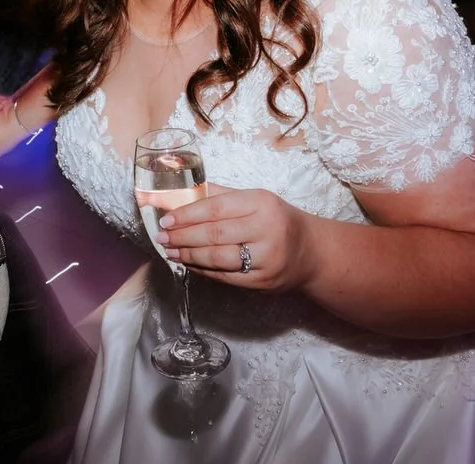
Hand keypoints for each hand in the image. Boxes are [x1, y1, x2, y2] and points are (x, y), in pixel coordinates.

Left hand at [157, 184, 313, 291]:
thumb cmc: (277, 220)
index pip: (215, 208)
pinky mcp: (262, 281)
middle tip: (162, 237)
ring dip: (188, 255)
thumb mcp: (256, 199)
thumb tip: (181, 193)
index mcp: (261, 203)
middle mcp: (266, 230)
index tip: (166, 219)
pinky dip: (202, 270)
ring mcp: (266, 258)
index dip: (187, 214)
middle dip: (183, 236)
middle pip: (214, 234)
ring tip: (170, 251)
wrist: (311, 253)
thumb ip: (220, 195)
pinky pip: (225, 276)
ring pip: (217, 258)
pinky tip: (188, 263)